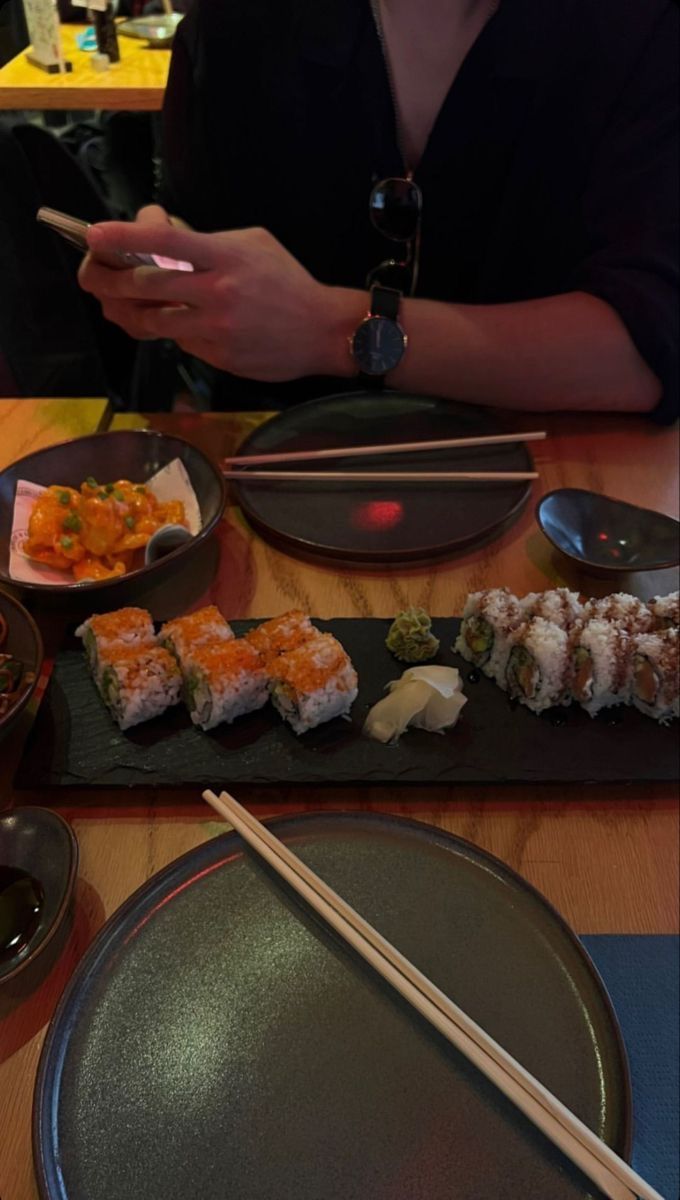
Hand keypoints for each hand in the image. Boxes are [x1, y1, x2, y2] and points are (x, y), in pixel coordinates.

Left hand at [79, 206, 358, 380]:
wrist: (322, 332)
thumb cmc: (288, 282)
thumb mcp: (254, 244)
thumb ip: (209, 240)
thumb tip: (164, 234)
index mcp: (226, 257)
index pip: (165, 241)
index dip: (124, 236)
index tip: (94, 234)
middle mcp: (217, 293)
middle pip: (147, 285)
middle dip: (111, 280)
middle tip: (92, 275)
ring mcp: (216, 328)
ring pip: (154, 321)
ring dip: (128, 312)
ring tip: (115, 304)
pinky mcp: (218, 356)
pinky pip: (179, 341)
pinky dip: (168, 331)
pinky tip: (165, 322)